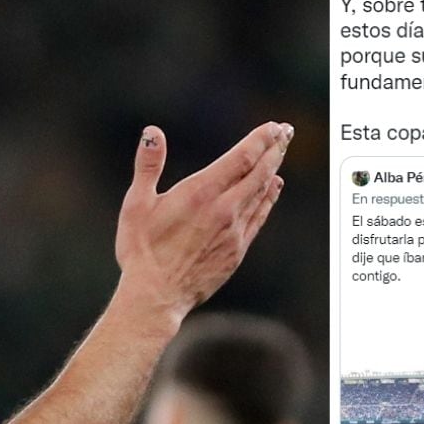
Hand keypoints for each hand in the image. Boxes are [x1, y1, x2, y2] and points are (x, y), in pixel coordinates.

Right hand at [115, 123, 290, 318]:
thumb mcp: (137, 204)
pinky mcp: (237, 250)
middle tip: (286, 131)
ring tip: (280, 152)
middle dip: (274, 149)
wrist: (156, 297)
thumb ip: (148, 166)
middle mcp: (224, 209)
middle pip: (259, 172)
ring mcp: (234, 231)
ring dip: (273, 169)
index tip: (272, 126)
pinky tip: (273, 187)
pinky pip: (259, 217)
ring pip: (262, 193)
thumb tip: (153, 132)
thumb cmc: (142, 251)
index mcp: (201, 193)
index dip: (260, 139)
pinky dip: (269, 198)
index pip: (242, 158)